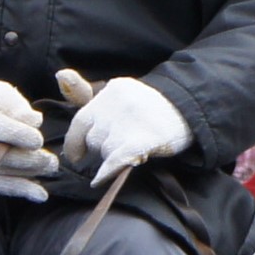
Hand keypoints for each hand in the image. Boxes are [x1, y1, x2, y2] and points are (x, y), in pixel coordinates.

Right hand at [0, 79, 55, 200]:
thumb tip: (35, 122)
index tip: (38, 140)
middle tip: (51, 160)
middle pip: (0, 155)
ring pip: (1, 173)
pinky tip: (40, 194)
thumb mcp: (0, 93)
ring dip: (29, 173)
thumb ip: (18, 106)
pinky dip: (19, 190)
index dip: (21, 136)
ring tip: (48, 167)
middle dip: (30, 160)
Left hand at [56, 70, 190, 183]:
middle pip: (93, 137)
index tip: (77, 155)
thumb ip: (86, 92)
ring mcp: (128, 121)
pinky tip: (99, 180)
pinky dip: (106, 171)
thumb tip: (60, 74)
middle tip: (119, 148)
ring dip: (112, 156)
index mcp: (112, 90)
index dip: (76, 141)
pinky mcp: (141, 140)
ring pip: (104, 150)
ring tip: (131, 150)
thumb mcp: (121, 94)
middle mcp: (116, 103)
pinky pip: (115, 160)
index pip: (81, 120)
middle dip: (100, 148)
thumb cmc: (153, 107)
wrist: (194, 111)